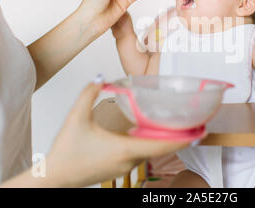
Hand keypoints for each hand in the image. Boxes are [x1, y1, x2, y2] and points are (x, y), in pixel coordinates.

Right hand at [45, 78, 191, 186]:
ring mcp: (125, 167)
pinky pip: (142, 155)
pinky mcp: (119, 169)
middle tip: (196, 126)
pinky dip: (152, 145)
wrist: (54, 177)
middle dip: (180, 138)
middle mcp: (129, 160)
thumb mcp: (76, 117)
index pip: (162, 144)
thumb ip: (88, 93)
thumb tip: (100, 77)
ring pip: (152, 153)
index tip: (200, 132)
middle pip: (161, 149)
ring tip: (178, 128)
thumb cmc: (66, 151)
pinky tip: (151, 134)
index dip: (184, 138)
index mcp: (125, 148)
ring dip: (165, 142)